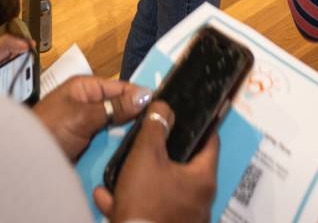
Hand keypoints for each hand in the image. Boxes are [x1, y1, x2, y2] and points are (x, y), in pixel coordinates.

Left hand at [32, 75, 149, 160]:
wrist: (23, 161)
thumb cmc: (47, 129)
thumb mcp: (82, 116)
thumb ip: (113, 107)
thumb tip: (145, 96)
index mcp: (86, 89)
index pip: (121, 88)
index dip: (140, 96)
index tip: (163, 106)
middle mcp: (89, 106)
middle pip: (121, 111)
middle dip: (135, 121)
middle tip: (158, 130)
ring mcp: (88, 128)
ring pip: (117, 132)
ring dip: (126, 140)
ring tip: (147, 145)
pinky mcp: (87, 148)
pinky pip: (108, 148)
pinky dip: (116, 153)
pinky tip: (130, 158)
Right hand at [94, 101, 218, 222]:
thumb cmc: (147, 198)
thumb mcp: (146, 155)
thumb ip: (156, 126)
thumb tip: (165, 107)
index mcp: (203, 179)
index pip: (211, 142)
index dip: (200, 124)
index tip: (189, 113)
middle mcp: (200, 200)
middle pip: (183, 167)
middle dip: (159, 154)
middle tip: (146, 142)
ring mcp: (185, 219)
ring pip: (161, 191)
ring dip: (138, 181)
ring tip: (119, 173)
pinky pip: (149, 210)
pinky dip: (130, 202)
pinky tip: (106, 197)